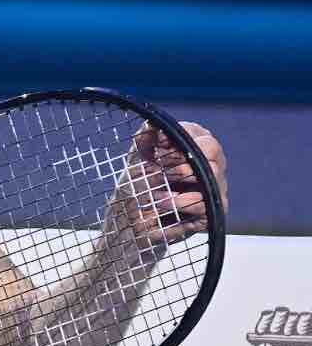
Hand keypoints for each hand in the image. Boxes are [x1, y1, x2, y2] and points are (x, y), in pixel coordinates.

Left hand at [124, 121, 227, 247]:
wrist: (131, 222)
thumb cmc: (137, 187)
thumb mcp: (137, 159)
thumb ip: (146, 139)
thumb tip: (153, 123)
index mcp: (193, 146)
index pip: (199, 134)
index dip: (180, 138)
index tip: (157, 147)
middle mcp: (209, 164)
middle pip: (213, 150)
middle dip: (182, 159)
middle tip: (158, 168)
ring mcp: (214, 187)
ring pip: (212, 175)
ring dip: (178, 181)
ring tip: (156, 191)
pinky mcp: (213, 211)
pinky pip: (206, 203)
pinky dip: (181, 203)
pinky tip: (162, 203)